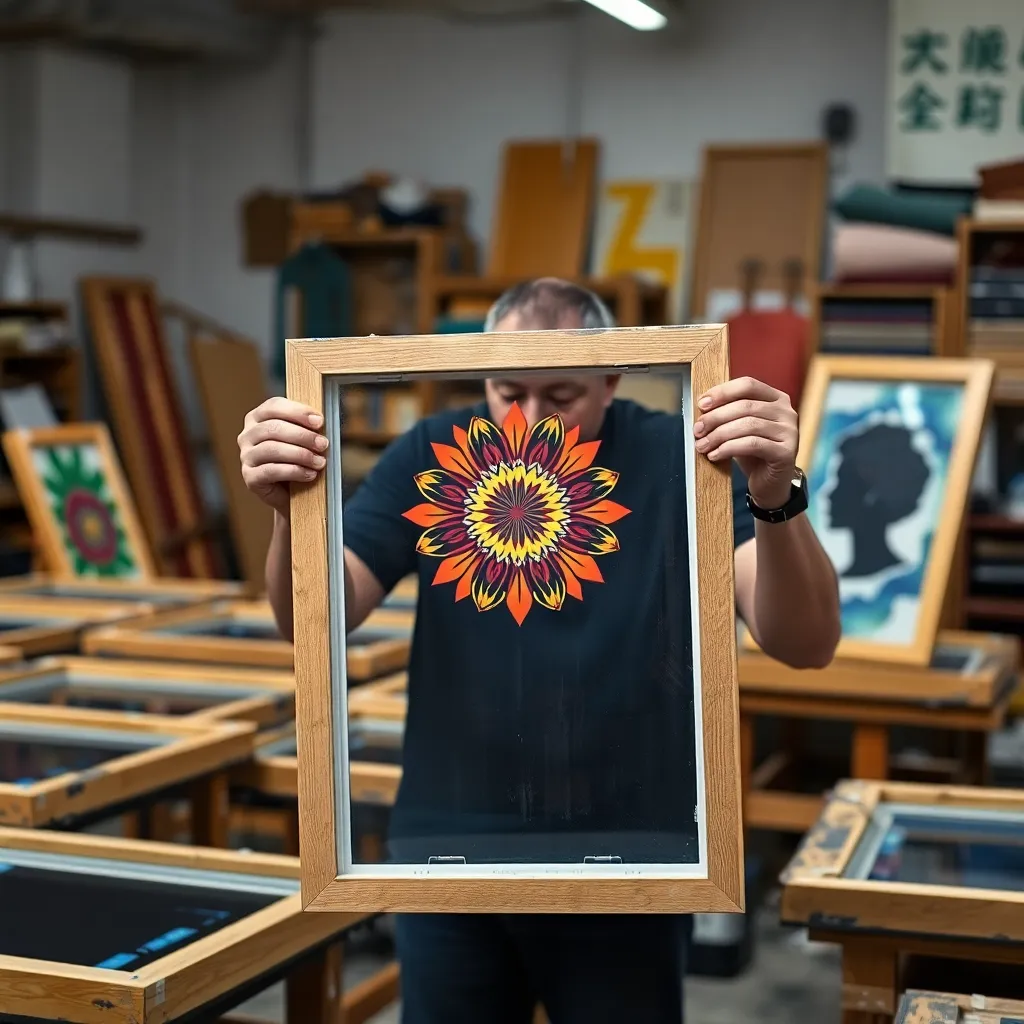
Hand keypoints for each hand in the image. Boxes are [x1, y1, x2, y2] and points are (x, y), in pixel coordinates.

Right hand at [238, 397, 327, 517]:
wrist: (291, 493)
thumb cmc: (297, 460)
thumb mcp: (302, 439)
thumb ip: (307, 427)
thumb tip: (320, 421)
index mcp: (258, 418)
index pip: (273, 406)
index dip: (297, 412)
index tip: (319, 421)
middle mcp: (247, 435)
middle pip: (273, 428)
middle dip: (302, 435)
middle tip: (323, 444)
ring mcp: (246, 456)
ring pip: (272, 449)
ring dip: (301, 454)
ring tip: (320, 462)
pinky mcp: (250, 477)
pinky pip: (271, 471)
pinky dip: (294, 471)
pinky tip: (309, 474)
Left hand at [693, 376, 797, 508]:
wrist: (770, 484)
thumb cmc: (753, 453)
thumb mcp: (739, 428)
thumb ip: (728, 414)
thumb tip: (702, 408)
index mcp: (776, 399)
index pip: (748, 385)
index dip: (722, 392)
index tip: (702, 404)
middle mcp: (787, 412)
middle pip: (745, 405)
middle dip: (716, 417)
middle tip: (697, 430)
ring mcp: (790, 432)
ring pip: (748, 424)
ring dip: (719, 435)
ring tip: (702, 445)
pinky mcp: (786, 452)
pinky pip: (752, 444)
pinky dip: (729, 448)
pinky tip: (715, 455)